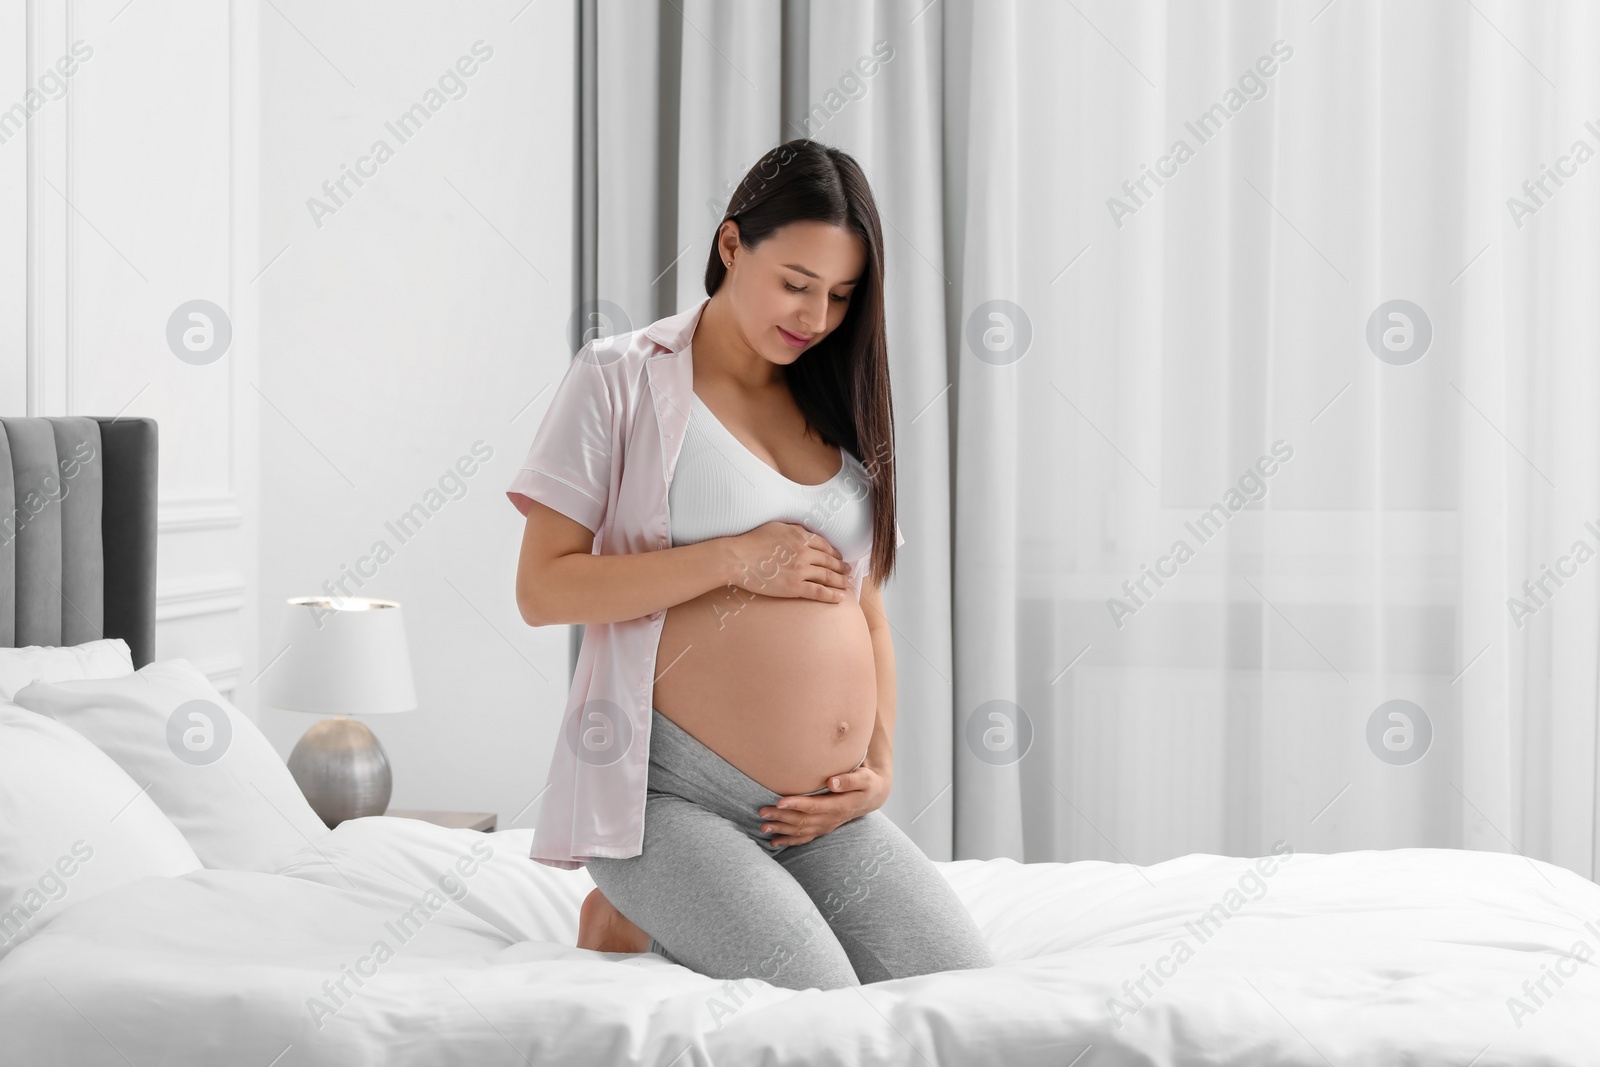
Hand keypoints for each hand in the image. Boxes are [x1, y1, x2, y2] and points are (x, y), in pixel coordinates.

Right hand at [727, 521, 852, 603]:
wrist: (738, 558)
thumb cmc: (752, 541)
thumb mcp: (777, 527)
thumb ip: (794, 530)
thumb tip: (806, 533)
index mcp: (801, 537)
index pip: (825, 546)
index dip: (835, 553)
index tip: (840, 558)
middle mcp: (804, 553)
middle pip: (830, 561)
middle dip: (842, 568)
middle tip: (849, 572)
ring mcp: (800, 570)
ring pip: (827, 577)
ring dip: (841, 581)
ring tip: (848, 585)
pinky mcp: (794, 587)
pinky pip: (818, 592)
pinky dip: (832, 595)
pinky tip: (841, 598)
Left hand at [757, 760, 891, 846]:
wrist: (872, 796)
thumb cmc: (867, 783)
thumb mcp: (864, 778)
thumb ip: (849, 780)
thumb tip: (832, 782)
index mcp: (840, 806)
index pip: (814, 807)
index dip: (796, 805)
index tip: (779, 802)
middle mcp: (831, 819)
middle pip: (803, 821)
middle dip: (782, 817)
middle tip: (762, 812)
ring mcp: (826, 826)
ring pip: (801, 831)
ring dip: (781, 830)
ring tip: (763, 827)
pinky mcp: (823, 828)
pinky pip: (805, 838)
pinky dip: (789, 841)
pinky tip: (774, 842)